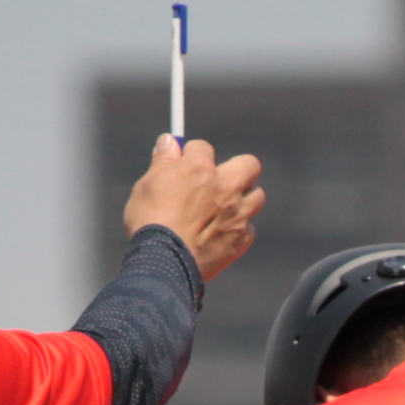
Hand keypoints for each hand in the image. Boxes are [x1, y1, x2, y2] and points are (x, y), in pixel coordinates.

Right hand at [123, 135, 264, 281]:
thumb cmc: (151, 222)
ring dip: (243, 199)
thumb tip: (169, 141)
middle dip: (236, 169)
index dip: (192, 155)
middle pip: (249, 165)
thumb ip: (163, 161)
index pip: (203, 148)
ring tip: (224, 208)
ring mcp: (237, 215)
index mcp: (201, 169)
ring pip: (256, 196)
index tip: (185, 163)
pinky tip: (221, 233)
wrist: (163, 263)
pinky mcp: (240, 241)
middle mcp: (226, 188)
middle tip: (220, 179)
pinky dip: (238, 229)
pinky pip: (249, 228)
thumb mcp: (148, 184)